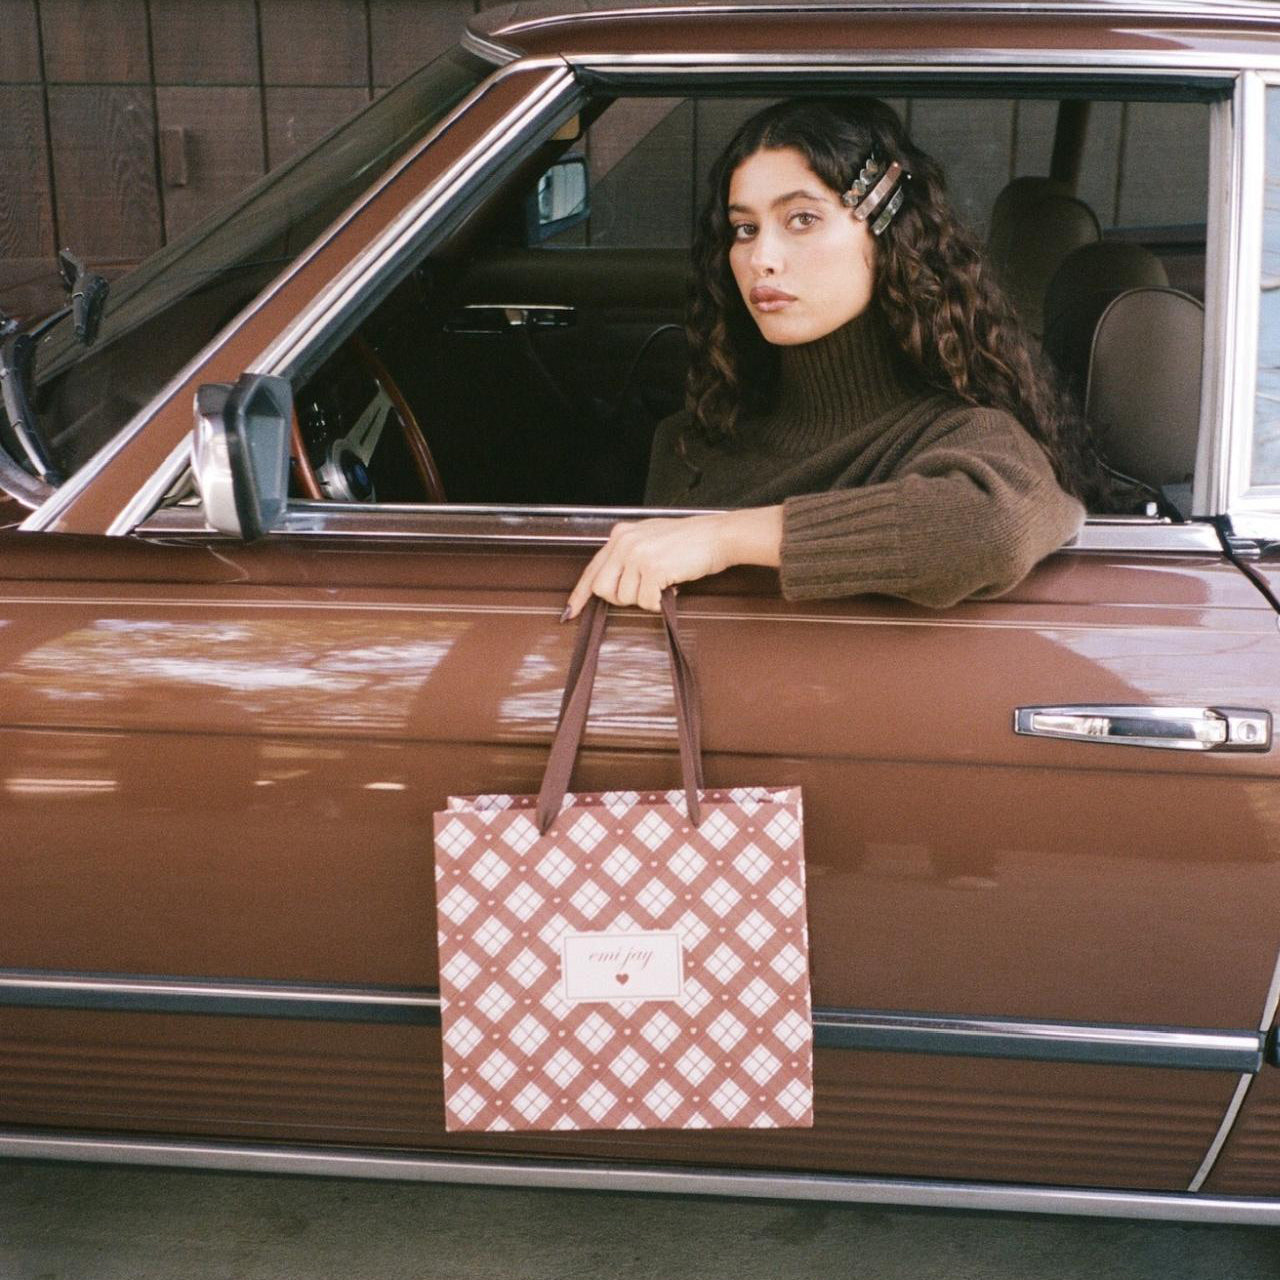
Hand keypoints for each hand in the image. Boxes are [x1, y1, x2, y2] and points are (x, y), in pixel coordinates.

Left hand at [563, 507, 782, 619]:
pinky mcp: (653, 568)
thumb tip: (613, 586)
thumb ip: (628, 555)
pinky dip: (659, 602)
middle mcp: (624, 543)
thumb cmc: (689, 541)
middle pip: (602, 589)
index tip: (570, 612)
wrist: (717, 536)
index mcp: (620, 535)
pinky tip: (671, 587)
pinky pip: (646, 601)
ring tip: (662, 583)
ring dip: (645, 599)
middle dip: (621, 598)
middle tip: (643, 592)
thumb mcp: (650, 539)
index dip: (580, 595)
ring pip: (625, 598)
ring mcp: (637, 555)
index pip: (591, 569)